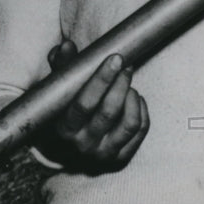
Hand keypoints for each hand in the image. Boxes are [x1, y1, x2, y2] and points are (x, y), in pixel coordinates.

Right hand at [35, 40, 149, 172]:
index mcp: (65, 128)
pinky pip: (140, 130)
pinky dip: (142, 109)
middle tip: (126, 66)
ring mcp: (104, 153)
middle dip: (121, 84)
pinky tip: (134, 98)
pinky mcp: (121, 157)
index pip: (84, 104)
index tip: (115, 58)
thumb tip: (66, 46)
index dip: (102, 80)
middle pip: (108, 113)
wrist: (71, 146)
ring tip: (128, 86)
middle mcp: (83, 145)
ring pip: (129, 123)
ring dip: (132, 98)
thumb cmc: (67, 109)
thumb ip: (62, 68)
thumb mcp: (61, 91)